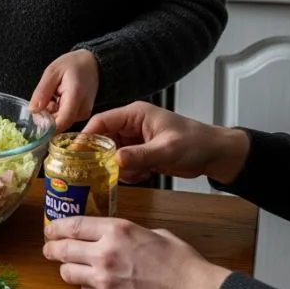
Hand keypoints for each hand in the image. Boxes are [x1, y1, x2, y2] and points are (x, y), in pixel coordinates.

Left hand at [29, 49, 99, 132]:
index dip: (46, 126)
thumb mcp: (53, 72)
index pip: (62, 122)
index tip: (36, 117)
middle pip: (59, 124)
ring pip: (60, 122)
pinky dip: (57, 111)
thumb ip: (42, 91)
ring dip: (51, 112)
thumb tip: (32, 111)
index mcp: (75, 97)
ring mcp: (84, 114)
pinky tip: (59, 99)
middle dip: (46, 115)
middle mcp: (83, 109)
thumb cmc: (73, 64)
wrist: (93, 64)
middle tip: (46, 97)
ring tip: (54, 95)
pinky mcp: (82, 115)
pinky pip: (65, 119)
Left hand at [43, 216, 231, 288]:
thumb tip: (114, 236)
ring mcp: (103, 280)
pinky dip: (85, 287)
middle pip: (62, 249)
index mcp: (117, 230)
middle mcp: (105, 253)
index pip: (73, 225)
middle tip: (48, 249)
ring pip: (67, 273)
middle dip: (51, 249)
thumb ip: (128, 233)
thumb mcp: (154, 233)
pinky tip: (94, 284)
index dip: (57, 227)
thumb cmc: (181, 263)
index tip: (50, 229)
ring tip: (71, 268)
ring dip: (67, 269)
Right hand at [81, 102, 249, 184]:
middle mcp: (131, 125)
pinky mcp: (140, 153)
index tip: (74, 154)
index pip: (101, 121)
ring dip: (119, 168)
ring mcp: (135, 140)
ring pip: (112, 154)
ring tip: (137, 172)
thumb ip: (140, 155)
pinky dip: (130, 173)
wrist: (215, 154)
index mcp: (135, 114)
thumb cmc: (195, 143)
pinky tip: (145, 174)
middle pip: (102, 139)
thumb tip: (115, 160)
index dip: (85, 137)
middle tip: (96, 172)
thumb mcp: (167, 149)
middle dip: (101, 156)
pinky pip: (124, 164)